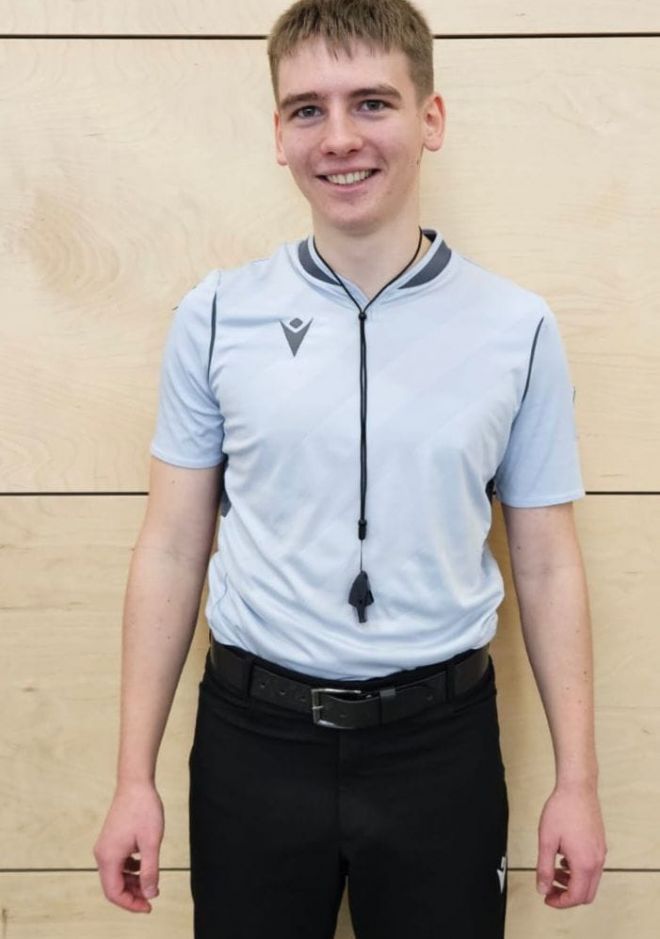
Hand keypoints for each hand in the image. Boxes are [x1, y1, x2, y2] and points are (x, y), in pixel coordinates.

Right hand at [93, 781, 164, 912]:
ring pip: (116, 875)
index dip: (131, 904)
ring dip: (132, 882)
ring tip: (151, 882)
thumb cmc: (144, 809)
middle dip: (132, 895)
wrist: (135, 783)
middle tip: (152, 897)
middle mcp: (102, 854)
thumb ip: (150, 870)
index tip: (149, 906)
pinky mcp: (111, 839)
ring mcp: (105, 846)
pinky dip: (130, 869)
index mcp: (109, 857)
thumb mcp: (152, 842)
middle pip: (113, 886)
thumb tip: (149, 894)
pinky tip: (144, 865)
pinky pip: (118, 863)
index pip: (114, 893)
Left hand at [536, 782, 606, 907]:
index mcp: (584, 863)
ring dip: (572, 883)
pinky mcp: (599, 844)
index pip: (575, 896)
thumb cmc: (562, 809)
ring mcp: (600, 852)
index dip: (559, 902)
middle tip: (549, 888)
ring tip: (553, 872)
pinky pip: (592, 868)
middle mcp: (597, 861)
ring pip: (590, 881)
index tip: (546, 897)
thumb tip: (542, 888)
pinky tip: (563, 859)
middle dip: (567, 896)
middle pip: (586, 894)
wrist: (577, 787)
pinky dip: (578, 871)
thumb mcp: (546, 840)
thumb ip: (544, 868)